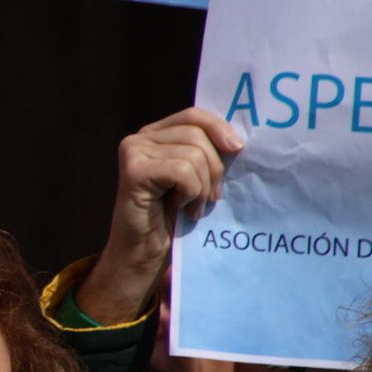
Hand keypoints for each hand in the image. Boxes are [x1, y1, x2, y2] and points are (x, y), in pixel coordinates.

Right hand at [76, 108, 242, 322]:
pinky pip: (182, 171)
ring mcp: (133, 152)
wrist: (144, 254)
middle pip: (197, 134)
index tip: (238, 150)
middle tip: (211, 197)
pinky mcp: (133, 171)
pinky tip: (180, 208)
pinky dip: (190, 193)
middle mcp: (140, 139)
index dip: (219, 128)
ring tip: (193, 206)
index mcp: (155, 136)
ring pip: (193, 154)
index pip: (194, 116)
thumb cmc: (172, 219)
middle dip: (214, 168)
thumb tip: (238, 140)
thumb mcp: (194, 180)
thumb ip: (204, 154)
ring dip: (202, 187)